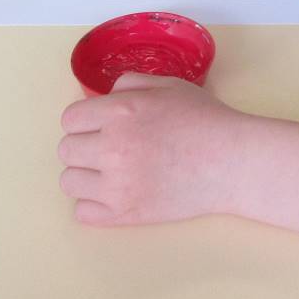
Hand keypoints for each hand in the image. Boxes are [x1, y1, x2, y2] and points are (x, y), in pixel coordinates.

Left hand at [58, 74, 243, 225]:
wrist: (232, 162)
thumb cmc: (206, 120)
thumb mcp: (169, 86)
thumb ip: (130, 84)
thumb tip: (103, 98)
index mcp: (121, 111)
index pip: (70, 119)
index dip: (85, 121)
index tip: (100, 126)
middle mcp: (113, 147)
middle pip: (66, 150)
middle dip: (84, 146)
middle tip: (109, 149)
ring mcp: (117, 184)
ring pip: (69, 182)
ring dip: (86, 176)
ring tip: (111, 173)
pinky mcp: (125, 214)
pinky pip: (82, 212)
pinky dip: (93, 204)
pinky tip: (115, 194)